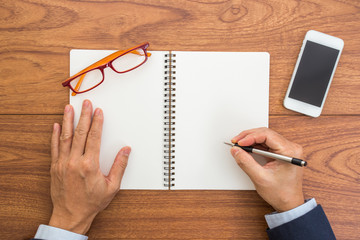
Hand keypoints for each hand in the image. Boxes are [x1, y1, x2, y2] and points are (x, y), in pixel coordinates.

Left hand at [49, 100, 130, 233]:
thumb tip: (126, 151)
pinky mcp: (55, 167)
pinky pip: (54, 148)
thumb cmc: (91, 202)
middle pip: (80, 133)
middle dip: (84, 116)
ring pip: (65, 137)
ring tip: (69, 108)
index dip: (97, 122)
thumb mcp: (112, 187)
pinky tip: (56, 126)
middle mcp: (75, 162)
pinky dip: (55, 136)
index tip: (98, 112)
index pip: (94, 137)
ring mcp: (63, 164)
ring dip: (68, 121)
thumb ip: (120, 166)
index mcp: (90, 165)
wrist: (71, 215)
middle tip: (86, 104)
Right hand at [231, 127, 303, 211]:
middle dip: (249, 136)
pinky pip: (267, 143)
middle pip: (266, 133)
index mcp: (289, 151)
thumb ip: (246, 162)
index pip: (267, 135)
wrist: (289, 204)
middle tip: (236, 142)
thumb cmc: (281, 193)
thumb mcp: (260, 178)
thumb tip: (236, 150)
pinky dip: (255, 145)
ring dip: (251, 140)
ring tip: (239, 145)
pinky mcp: (282, 152)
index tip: (239, 142)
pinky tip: (246, 148)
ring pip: (265, 137)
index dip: (250, 136)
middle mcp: (290, 148)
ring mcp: (287, 149)